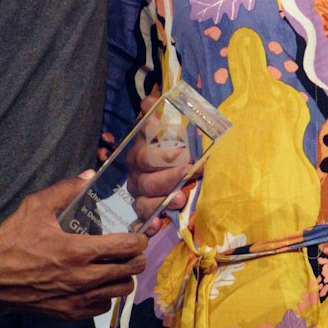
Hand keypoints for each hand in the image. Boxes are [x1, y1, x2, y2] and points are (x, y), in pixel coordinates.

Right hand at [0, 174, 147, 319]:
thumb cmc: (11, 239)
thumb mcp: (35, 207)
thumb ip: (65, 189)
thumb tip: (88, 175)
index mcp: (78, 251)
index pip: (127, 248)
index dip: (139, 240)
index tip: (138, 235)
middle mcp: (83, 279)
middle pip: (130, 272)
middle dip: (136, 258)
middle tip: (131, 250)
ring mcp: (77, 300)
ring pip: (120, 292)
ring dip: (124, 277)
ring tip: (116, 266)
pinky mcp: (68, 314)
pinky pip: (102, 307)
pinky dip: (106, 295)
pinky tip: (97, 283)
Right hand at [124, 93, 192, 223]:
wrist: (185, 158)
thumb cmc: (180, 139)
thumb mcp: (173, 120)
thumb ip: (159, 110)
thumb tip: (150, 101)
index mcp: (142, 152)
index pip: (146, 156)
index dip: (164, 156)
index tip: (186, 155)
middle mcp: (137, 174)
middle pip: (146, 181)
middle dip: (168, 179)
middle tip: (189, 174)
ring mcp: (140, 194)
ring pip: (142, 202)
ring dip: (161, 203)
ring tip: (180, 200)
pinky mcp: (147, 212)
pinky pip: (141, 221)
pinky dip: (148, 225)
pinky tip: (158, 226)